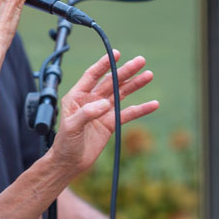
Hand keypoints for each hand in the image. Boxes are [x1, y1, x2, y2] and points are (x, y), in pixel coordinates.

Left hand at [49, 51, 158, 176]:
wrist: (70, 163)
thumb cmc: (64, 144)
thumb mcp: (71, 127)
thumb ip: (86, 114)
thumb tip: (104, 104)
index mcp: (77, 96)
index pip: (92, 75)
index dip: (104, 64)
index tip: (116, 54)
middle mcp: (90, 100)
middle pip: (111, 82)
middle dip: (125, 71)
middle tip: (141, 61)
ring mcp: (102, 111)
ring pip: (121, 94)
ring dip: (135, 84)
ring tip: (149, 75)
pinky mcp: (110, 123)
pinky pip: (127, 114)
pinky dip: (140, 109)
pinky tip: (153, 104)